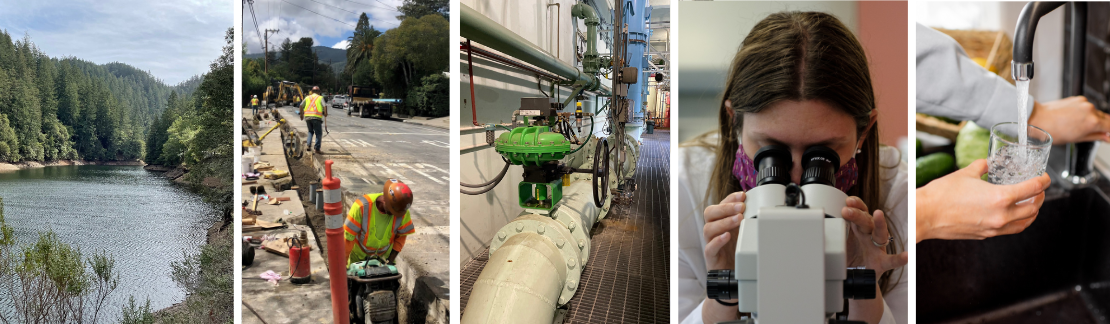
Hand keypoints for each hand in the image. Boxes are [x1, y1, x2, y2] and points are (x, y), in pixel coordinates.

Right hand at [703, 191, 745, 270]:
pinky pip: (709, 247)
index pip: (720, 204)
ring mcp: (710, 242)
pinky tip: (727, 236)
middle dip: (726, 208)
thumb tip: (756, 203)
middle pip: (710, 213)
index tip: (742, 195)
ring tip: (738, 219)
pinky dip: (718, 241)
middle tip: (741, 207)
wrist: (732, 271)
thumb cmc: (736, 249)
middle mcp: (713, 229)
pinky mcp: (711, 256)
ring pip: (709, 228)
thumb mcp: (742, 230)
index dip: (730, 198)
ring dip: (724, 222)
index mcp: (719, 221)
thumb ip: (745, 218)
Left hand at [842, 196, 906, 323]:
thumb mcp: (841, 242)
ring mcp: (877, 248)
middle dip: (857, 213)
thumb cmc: (851, 256)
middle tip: (847, 209)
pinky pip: (891, 260)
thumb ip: (835, 233)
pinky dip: (899, 258)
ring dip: (878, 223)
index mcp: (860, 229)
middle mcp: (870, 235)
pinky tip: (906, 256)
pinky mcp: (882, 263)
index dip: (856, 205)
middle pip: (866, 220)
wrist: (857, 277)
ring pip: (879, 233)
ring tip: (878, 214)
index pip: (860, 212)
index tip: (848, 200)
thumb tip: (821, 223)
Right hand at [916, 159, 1048, 241]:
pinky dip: (1018, 222)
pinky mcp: (986, 235)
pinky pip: (1010, 230)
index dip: (1043, 181)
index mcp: (1000, 197)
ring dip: (1032, 213)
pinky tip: (1014, 216)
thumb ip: (981, 167)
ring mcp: (994, 228)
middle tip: (1039, 189)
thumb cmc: (942, 195)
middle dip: (1040, 197)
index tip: (1044, 177)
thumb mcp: (965, 173)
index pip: (1032, 189)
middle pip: (1033, 208)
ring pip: (1025, 223)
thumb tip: (987, 163)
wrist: (925, 215)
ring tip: (1031, 204)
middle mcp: (1001, 215)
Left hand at [1029, 96, 1109, 143]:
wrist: (1038, 119)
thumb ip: (1096, 136)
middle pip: (1106, 118)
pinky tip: (1075, 118)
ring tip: (1080, 126)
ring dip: (1094, 118)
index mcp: (1093, 122)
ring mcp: (1084, 103)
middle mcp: (1091, 110)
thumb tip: (1107, 137)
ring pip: (1096, 112)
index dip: (1109, 132)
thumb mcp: (1078, 139)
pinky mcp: (1078, 98)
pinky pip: (1087, 106)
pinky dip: (1085, 112)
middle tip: (1098, 133)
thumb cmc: (1053, 131)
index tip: (1107, 135)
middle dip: (1104, 126)